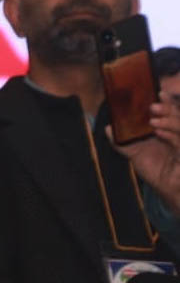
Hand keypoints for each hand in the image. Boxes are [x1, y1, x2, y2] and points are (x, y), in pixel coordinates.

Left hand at [108, 91, 179, 215]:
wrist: (170, 191)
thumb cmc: (157, 170)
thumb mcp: (136, 153)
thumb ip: (122, 142)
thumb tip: (109, 129)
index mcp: (169, 130)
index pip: (172, 111)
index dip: (168, 101)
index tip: (160, 92)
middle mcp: (179, 135)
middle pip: (178, 116)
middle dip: (168, 109)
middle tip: (153, 105)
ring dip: (170, 121)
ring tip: (154, 120)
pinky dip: (172, 137)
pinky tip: (160, 133)